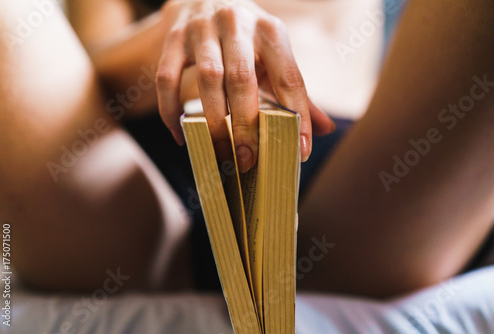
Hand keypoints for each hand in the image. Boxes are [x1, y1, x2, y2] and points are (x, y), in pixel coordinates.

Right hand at [155, 0, 334, 171]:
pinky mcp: (174, 37)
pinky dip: (172, 110)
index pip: (289, 77)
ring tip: (220, 154)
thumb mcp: (274, 55)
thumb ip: (295, 91)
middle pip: (242, 79)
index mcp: (271, 30)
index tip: (299, 152)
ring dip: (213, 122)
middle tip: (249, 160)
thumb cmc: (247, 38)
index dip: (298, 116)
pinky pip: (167, 78)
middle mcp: (237, 23)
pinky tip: (181, 136)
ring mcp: (202, 28)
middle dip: (246, 124)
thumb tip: (326, 130)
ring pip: (207, 79)